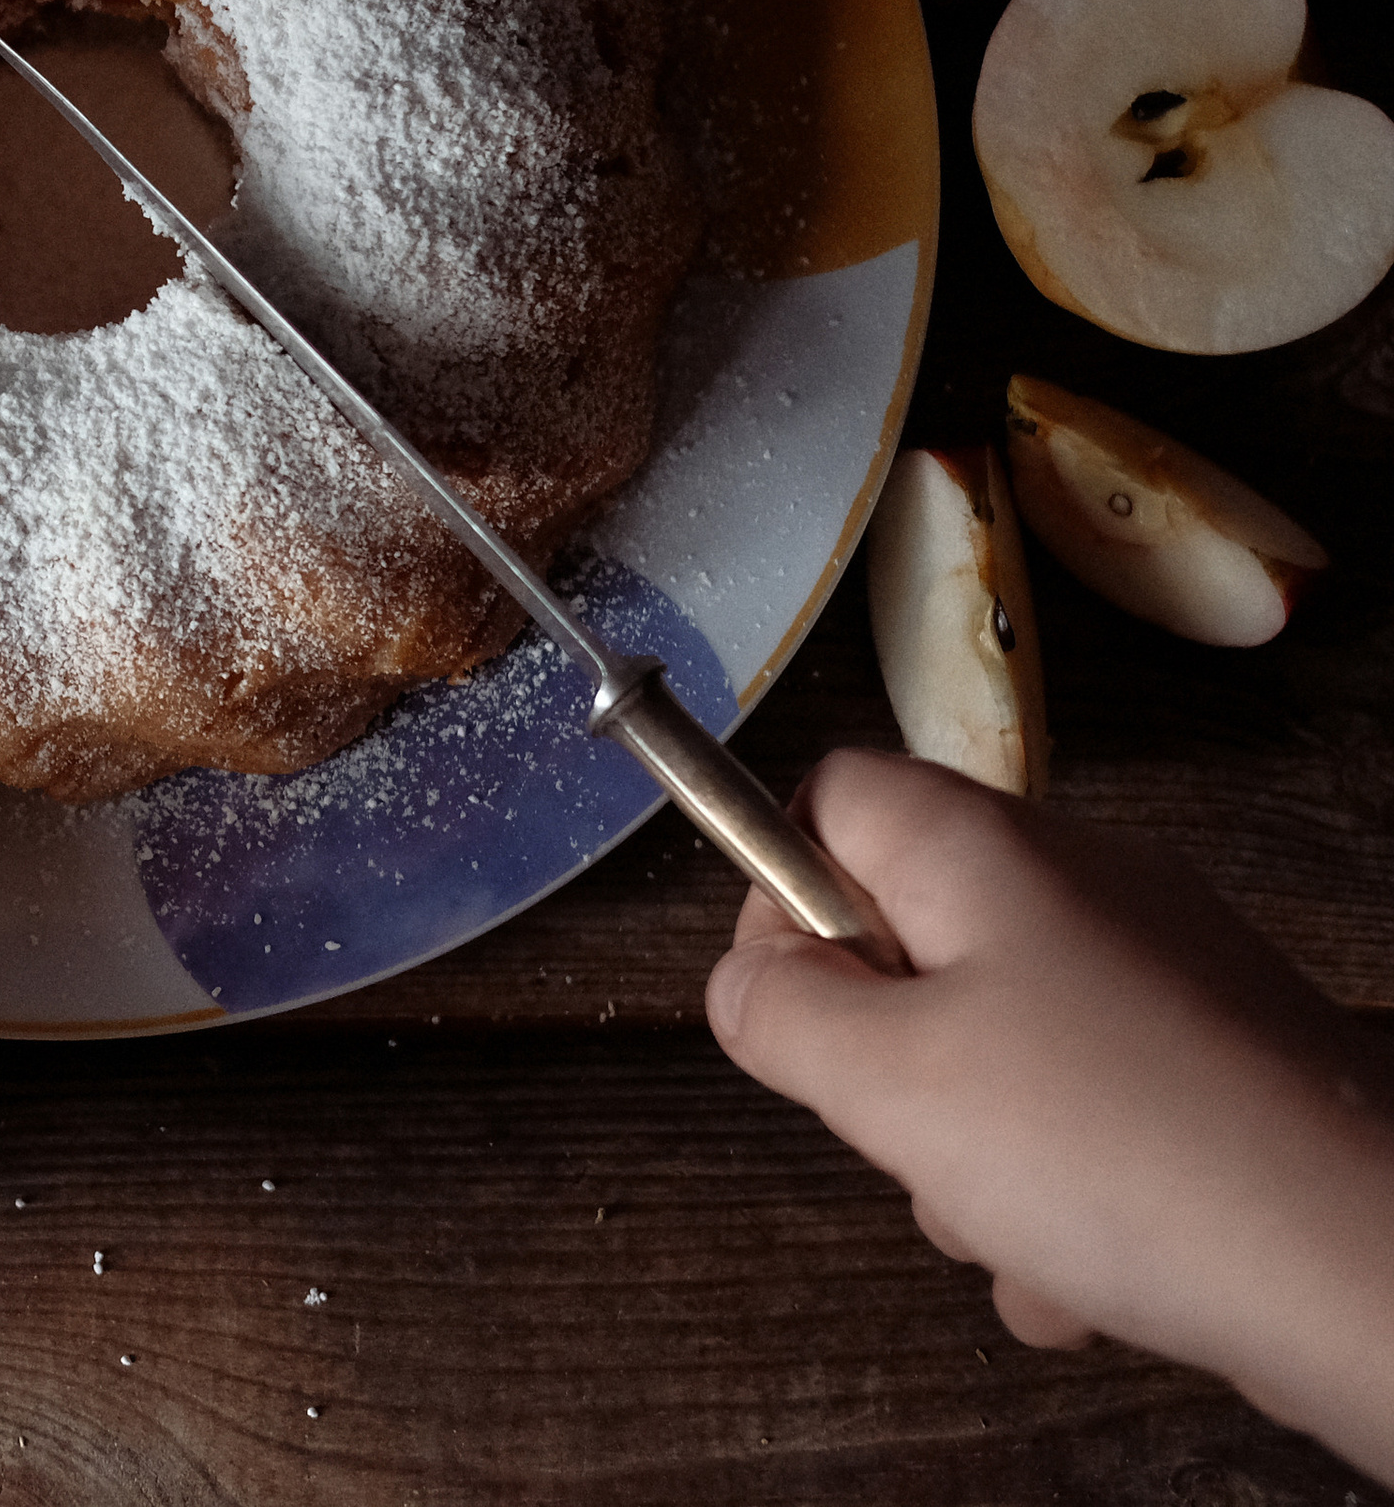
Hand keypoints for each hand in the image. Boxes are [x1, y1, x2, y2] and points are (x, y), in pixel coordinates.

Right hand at [705, 748, 1393, 1479]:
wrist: (1372, 1271)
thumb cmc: (1113, 1154)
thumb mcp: (886, 1083)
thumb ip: (778, 1013)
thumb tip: (749, 978)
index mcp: (983, 849)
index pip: (826, 797)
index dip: (780, 896)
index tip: (796, 1012)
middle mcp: (1076, 884)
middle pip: (908, 938)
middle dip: (884, 1064)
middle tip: (912, 1140)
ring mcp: (1159, 978)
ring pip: (993, 1044)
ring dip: (971, 1155)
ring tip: (1018, 1239)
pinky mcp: (1218, 1073)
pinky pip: (1089, 1113)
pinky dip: (1066, 1197)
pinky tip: (1089, 1284)